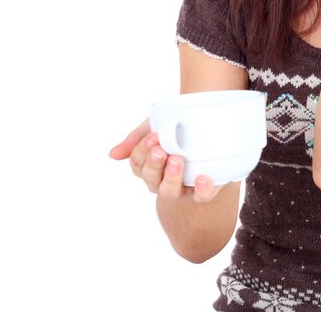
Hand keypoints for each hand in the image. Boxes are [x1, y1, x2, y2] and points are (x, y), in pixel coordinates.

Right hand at [109, 120, 223, 202]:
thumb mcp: (155, 126)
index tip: (153, 136)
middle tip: (161, 149)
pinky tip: (202, 178)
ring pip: (170, 191)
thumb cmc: (177, 127)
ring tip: (177, 160)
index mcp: (149, 166)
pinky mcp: (204, 188)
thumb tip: (112, 154)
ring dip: (171, 177)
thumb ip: (135, 139)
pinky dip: (201, 190)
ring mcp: (182, 186)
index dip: (142, 151)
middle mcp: (162, 180)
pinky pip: (201, 196)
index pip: (138, 164)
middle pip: (151, 179)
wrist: (207, 123)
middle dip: (154, 164)